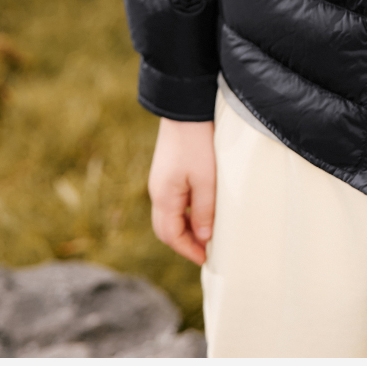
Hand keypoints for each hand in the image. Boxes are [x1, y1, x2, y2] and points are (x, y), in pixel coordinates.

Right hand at [148, 117, 216, 264]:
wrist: (186, 107)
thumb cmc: (198, 143)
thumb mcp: (206, 180)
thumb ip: (204, 211)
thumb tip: (204, 238)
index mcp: (163, 197)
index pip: (171, 236)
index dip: (188, 250)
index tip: (206, 258)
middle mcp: (157, 191)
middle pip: (166, 228)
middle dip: (185, 242)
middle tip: (207, 249)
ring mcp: (161, 180)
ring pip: (170, 214)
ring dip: (187, 226)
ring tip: (208, 230)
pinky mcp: (167, 170)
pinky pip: (174, 200)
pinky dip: (186, 211)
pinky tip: (202, 208)